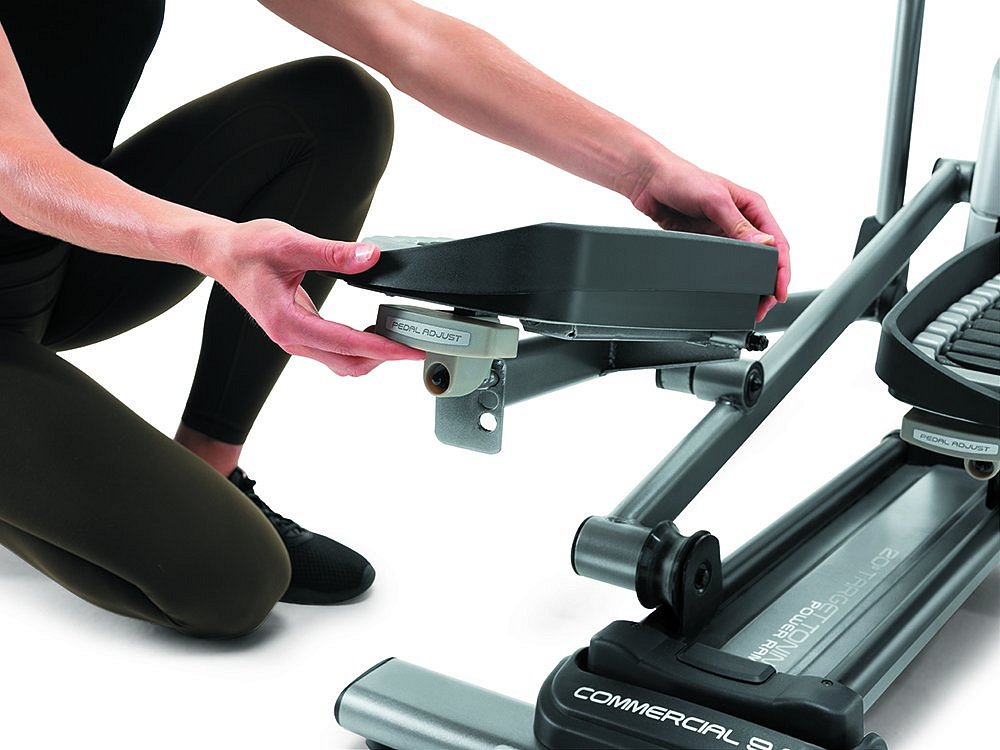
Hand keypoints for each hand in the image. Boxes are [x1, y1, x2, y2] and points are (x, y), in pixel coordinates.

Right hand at [202, 218, 423, 375]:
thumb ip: (333, 252)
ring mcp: (295, 340)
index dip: (384, 348)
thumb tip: (369, 257)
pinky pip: (334, 351)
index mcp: (289, 323)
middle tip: (415, 343)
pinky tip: (374, 332)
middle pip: (349, 363)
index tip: (410, 349)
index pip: (347, 344)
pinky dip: (359, 347)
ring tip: (400, 338)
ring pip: (342, 362)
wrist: (222, 253)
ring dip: (373, 355)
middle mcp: (292, 339)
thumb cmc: (248, 249)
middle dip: (385, 356)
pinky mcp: (299, 334)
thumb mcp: (292, 243)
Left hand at [629, 152, 790, 320]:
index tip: (779, 291)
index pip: (777, 242)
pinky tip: (730, 292)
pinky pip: (725, 264)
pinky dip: (730, 279)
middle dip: (768, 282)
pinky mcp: (709, 241)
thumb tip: (765, 243)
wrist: (650, 182)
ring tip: (751, 305)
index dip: (782, 269)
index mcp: (753, 207)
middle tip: (764, 306)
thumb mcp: (715, 200)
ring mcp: (726, 233)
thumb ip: (738, 224)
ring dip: (750, 284)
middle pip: (765, 258)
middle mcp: (743, 220)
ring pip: (746, 264)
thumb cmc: (682, 179)